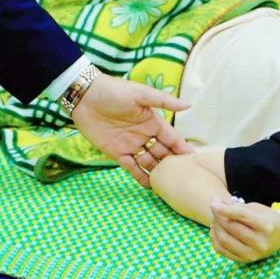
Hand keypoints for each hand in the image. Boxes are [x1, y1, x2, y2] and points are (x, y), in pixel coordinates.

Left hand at [70, 74, 191, 187]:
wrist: (84, 96)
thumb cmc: (113, 91)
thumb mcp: (140, 93)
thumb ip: (163, 101)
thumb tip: (188, 105)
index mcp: (152, 121)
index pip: (172, 138)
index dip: (182, 149)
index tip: (195, 162)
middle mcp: (144, 135)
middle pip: (162, 153)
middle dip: (173, 165)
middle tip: (186, 179)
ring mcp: (130, 145)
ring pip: (149, 162)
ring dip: (159, 173)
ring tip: (171, 187)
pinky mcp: (116, 153)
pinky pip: (131, 168)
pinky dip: (141, 177)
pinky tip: (152, 188)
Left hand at [209, 196, 279, 263]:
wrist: (278, 237)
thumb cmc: (266, 218)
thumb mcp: (256, 208)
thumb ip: (236, 206)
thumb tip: (215, 203)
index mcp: (267, 226)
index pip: (241, 216)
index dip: (225, 209)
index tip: (213, 204)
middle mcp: (261, 243)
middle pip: (231, 227)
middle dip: (218, 216)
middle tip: (215, 208)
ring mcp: (253, 254)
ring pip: (224, 240)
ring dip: (215, 227)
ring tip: (216, 219)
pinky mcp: (244, 261)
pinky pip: (222, 250)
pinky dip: (214, 238)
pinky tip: (215, 229)